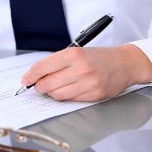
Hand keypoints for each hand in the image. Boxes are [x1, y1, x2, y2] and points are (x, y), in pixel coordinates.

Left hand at [19, 44, 151, 101]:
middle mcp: (81, 69)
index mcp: (74, 54)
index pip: (43, 67)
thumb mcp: (78, 52)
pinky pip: (70, 100)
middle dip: (39, 86)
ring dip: (52, 93)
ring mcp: (88, 84)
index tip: (25, 80)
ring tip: (55, 87)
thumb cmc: (99, 57)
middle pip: (47, 84)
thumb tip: (36, 75)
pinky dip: (65, 96)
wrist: (126, 64)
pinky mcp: (94, 95)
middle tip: (39, 85)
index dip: (30, 75)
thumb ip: (58, 62)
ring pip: (57, 95)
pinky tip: (68, 90)